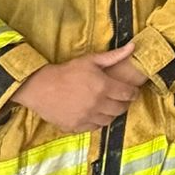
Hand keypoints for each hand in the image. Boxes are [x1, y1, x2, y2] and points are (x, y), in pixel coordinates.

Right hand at [12, 44, 141, 132]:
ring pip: (109, 120)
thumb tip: (133, 47)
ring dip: (111, 113)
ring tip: (107, 105)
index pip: (128, 94)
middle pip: (121, 108)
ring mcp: (87, 117)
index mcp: (103, 87)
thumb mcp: (90, 60)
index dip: (133, 93)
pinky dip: (98, 121)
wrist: (40, 87)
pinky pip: (95, 127)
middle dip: (124, 103)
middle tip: (121, 99)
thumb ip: (113, 56)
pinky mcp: (77, 126)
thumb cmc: (67, 72)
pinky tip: (95, 113)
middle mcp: (97, 104)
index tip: (132, 91)